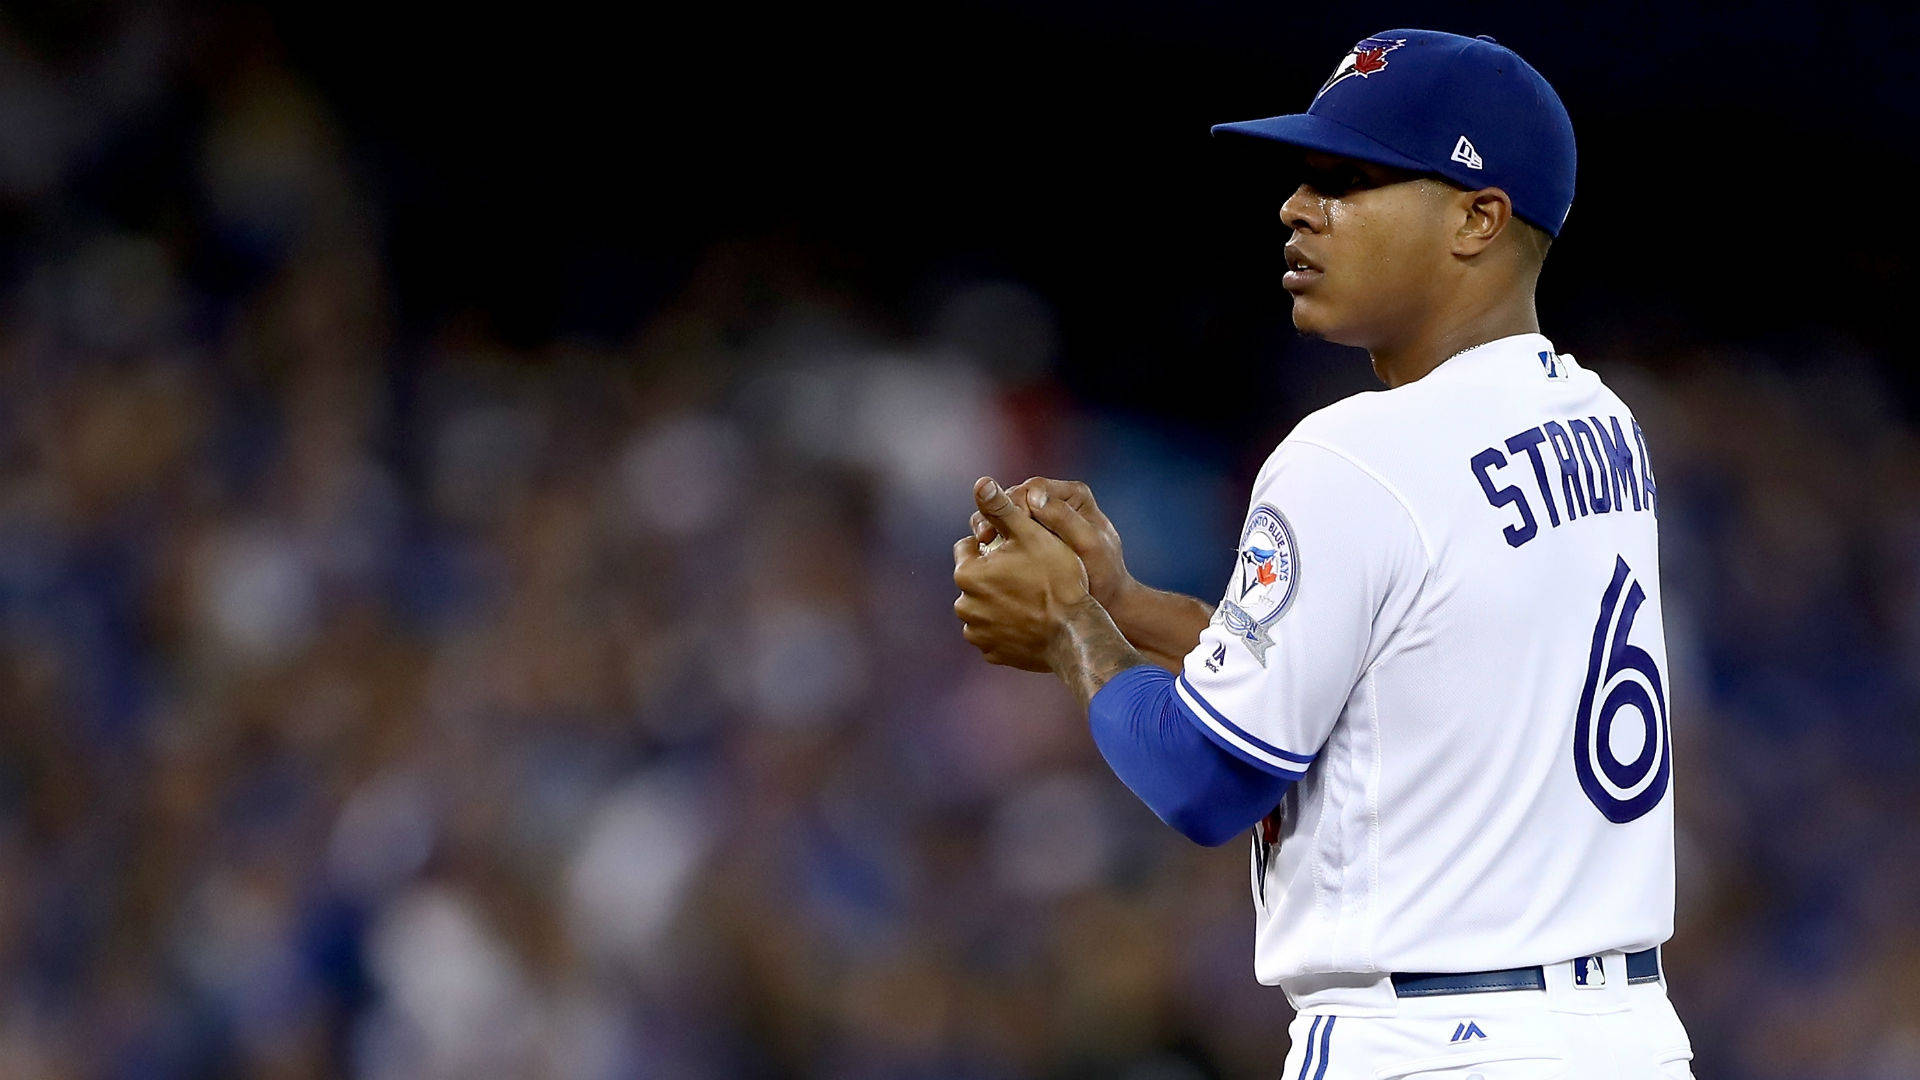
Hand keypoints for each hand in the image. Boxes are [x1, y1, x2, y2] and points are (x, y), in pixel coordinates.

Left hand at [953, 477, 1091, 671]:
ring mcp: (977, 634)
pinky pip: (995, 633)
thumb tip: (980, 482)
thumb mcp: (1031, 535)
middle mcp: (964, 606)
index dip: (994, 543)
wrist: (1076, 633)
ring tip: (1031, 597)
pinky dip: (1008, 627)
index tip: (1019, 549)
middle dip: (994, 573)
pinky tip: (1031, 621)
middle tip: (1029, 574)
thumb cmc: (1057, 579)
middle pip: (976, 578)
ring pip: (985, 606)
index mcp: (967, 574)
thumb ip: (1002, 509)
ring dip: (1000, 600)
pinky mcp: (992, 654)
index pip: (969, 546)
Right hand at [972, 478, 1135, 609]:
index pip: (1035, 488)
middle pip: (1015, 498)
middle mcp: (1053, 502)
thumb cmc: (1104, 571)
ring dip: (989, 525)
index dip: (1016, 501)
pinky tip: (984, 555)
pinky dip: (992, 542)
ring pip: (1005, 514)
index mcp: (1073, 495)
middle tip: (984, 534)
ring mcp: (1038, 520)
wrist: (1107, 598)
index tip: (1007, 521)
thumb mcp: (1088, 543)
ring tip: (981, 542)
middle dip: (996, 513)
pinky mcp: (1027, 539)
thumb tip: (1033, 497)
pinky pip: (1004, 533)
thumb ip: (1064, 517)